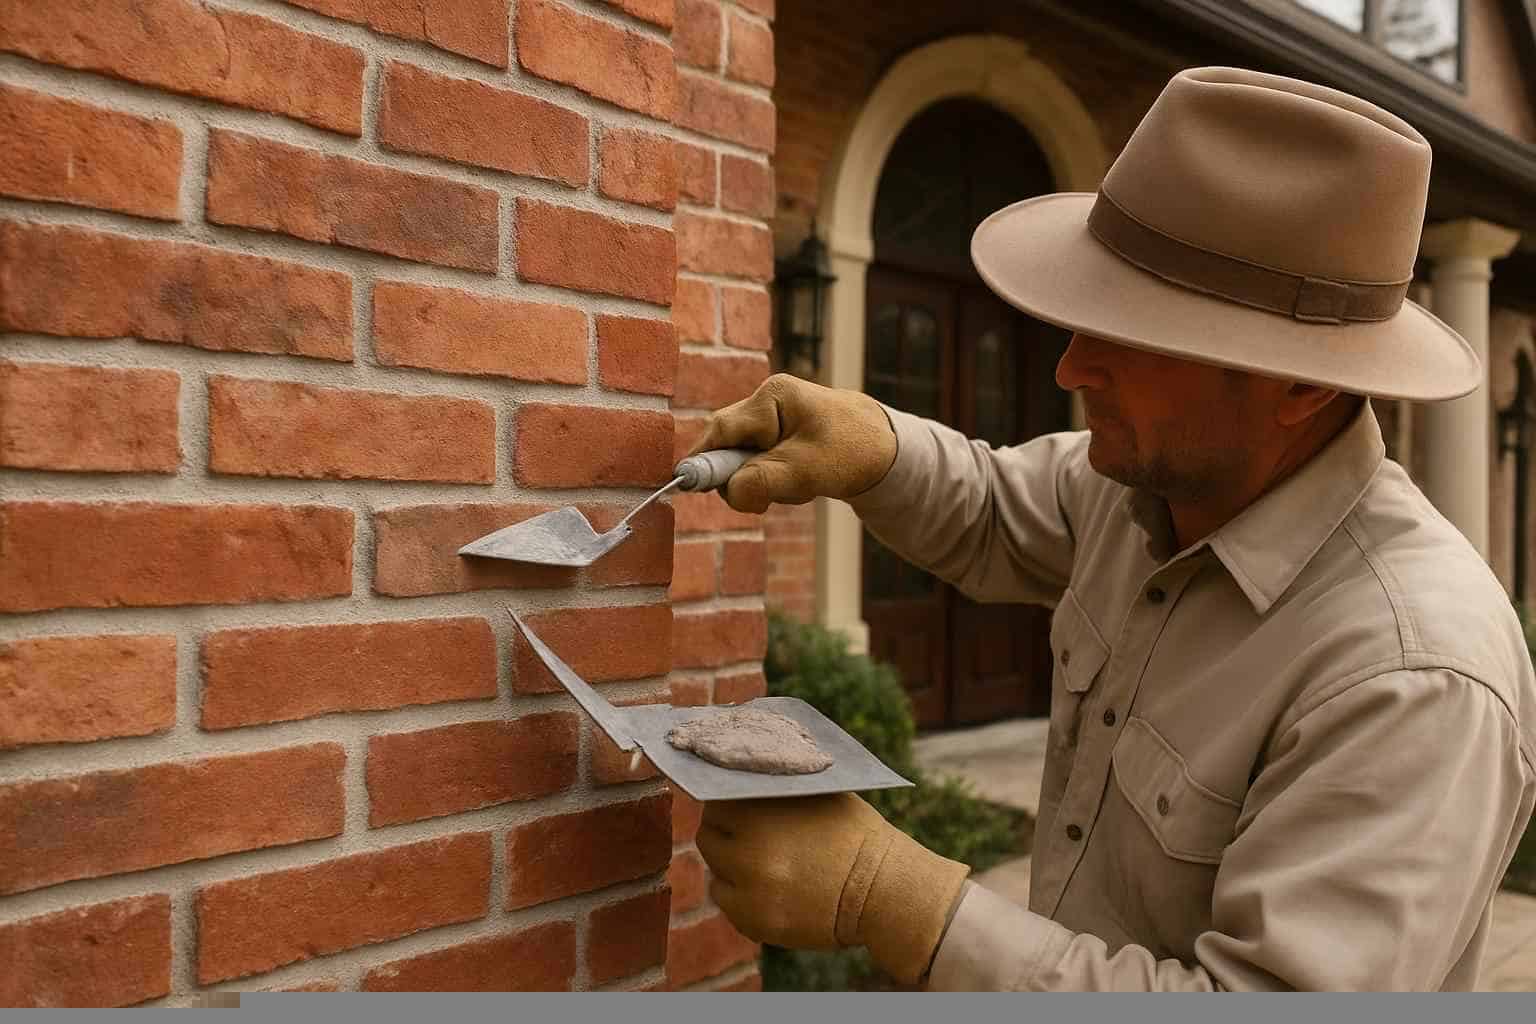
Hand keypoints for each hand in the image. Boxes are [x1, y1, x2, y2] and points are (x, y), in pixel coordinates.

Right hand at [687, 374, 897, 513]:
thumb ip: (761, 480)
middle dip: (747, 477)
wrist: (889, 452)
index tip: (688, 488)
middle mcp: (767, 402)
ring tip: (803, 485)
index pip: (721, 429)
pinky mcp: (778, 439)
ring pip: (745, 462)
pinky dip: (777, 483)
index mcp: (772, 397)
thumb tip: (728, 491)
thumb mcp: (805, 471)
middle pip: (729, 447)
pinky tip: (803, 482)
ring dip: (766, 483)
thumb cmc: (851, 452)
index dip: (703, 461)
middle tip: (773, 496)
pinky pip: (761, 468)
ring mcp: (772, 420)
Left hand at [696, 792, 970, 984]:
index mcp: (760, 816)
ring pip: (716, 876)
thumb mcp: (814, 795)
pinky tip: (772, 888)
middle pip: (708, 838)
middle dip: (726, 834)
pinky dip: (744, 898)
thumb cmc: (854, 833)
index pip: (715, 802)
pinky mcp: (759, 926)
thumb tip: (735, 776)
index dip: (728, 803)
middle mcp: (750, 856)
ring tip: (763, 863)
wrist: (885, 889)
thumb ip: (772, 789)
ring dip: (732, 869)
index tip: (738, 806)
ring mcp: (752, 896)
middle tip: (748, 835)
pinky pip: (731, 907)